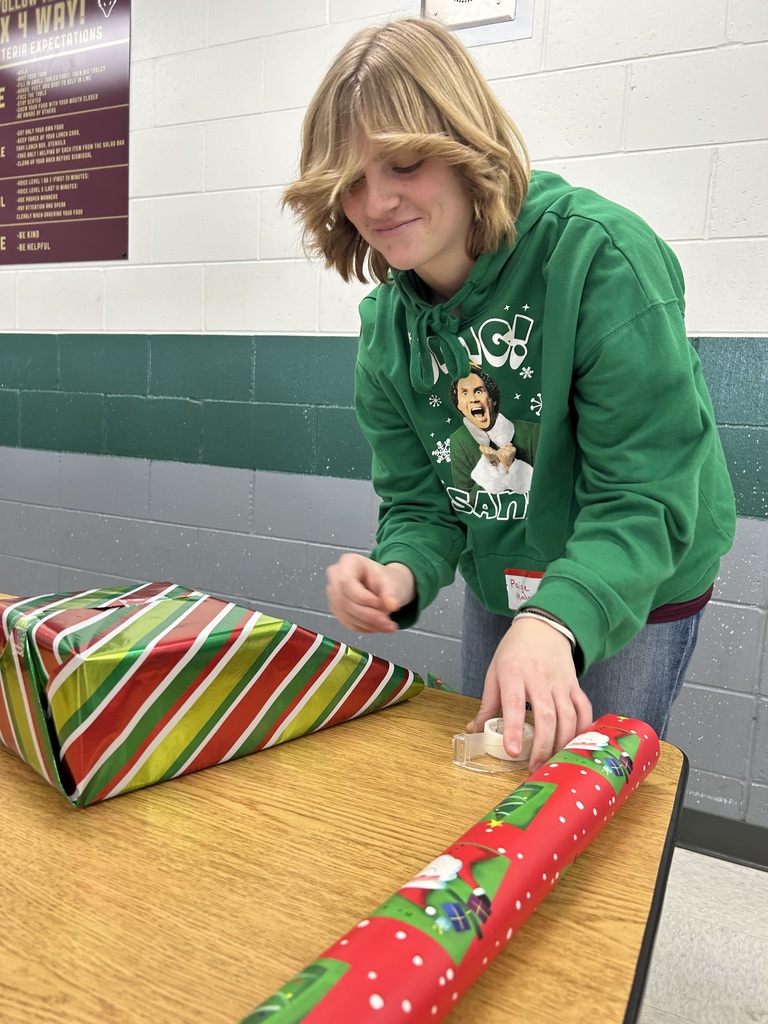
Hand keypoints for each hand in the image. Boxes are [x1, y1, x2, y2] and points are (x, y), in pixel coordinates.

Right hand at [326, 554, 414, 633]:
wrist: (385, 587)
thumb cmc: (386, 580)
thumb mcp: (392, 582)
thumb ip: (392, 593)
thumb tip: (393, 605)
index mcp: (349, 562)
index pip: (346, 582)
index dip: (362, 597)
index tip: (379, 604)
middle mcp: (336, 576)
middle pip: (343, 601)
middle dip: (367, 615)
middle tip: (387, 621)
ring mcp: (334, 593)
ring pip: (345, 614)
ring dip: (368, 624)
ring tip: (388, 626)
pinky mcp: (337, 609)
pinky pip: (347, 623)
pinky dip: (364, 628)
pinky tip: (378, 626)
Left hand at [467, 616, 592, 772]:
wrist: (543, 627)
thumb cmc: (515, 651)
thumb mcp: (494, 671)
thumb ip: (487, 703)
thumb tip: (474, 730)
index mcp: (513, 673)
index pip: (514, 703)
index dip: (513, 728)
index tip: (512, 751)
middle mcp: (539, 678)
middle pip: (546, 715)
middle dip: (542, 745)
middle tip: (534, 767)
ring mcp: (560, 682)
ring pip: (568, 716)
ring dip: (562, 742)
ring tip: (552, 761)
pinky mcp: (575, 685)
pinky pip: (583, 709)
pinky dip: (583, 729)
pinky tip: (574, 744)